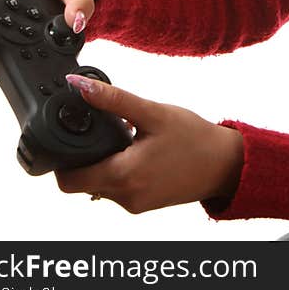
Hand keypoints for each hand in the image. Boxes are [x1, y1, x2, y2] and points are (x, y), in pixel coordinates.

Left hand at [55, 76, 243, 212]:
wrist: (226, 164)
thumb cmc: (194, 138)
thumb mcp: (153, 113)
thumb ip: (114, 100)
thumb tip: (79, 84)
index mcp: (123, 176)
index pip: (68, 180)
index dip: (62, 160)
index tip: (71, 136)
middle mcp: (124, 197)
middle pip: (83, 182)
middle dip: (87, 156)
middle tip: (105, 131)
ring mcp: (134, 204)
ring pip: (101, 185)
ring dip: (106, 162)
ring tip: (128, 138)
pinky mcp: (144, 205)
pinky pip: (119, 189)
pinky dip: (121, 170)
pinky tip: (140, 151)